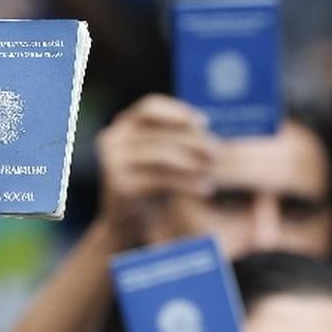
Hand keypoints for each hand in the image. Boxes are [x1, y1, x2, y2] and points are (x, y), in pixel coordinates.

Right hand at [95, 94, 217, 247]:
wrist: (127, 224)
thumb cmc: (150, 185)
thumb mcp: (157, 157)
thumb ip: (171, 138)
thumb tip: (203, 123)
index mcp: (121, 127)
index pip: (150, 107)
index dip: (177, 111)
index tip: (204, 122)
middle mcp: (112, 140)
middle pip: (160, 132)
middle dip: (193, 140)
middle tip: (218, 151)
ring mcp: (113, 162)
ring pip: (162, 154)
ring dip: (193, 161)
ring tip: (215, 169)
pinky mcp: (120, 185)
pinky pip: (161, 179)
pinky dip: (187, 182)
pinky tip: (206, 188)